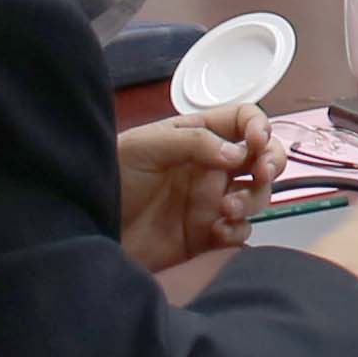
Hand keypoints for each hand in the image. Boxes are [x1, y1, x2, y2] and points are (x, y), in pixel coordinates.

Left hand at [116, 103, 277, 271]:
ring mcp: (210, 201)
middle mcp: (210, 166)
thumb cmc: (111, 177)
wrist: (87, 229)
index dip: (258, 126)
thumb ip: (194, 143)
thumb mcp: (146, 146)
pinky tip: (219, 231)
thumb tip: (238, 152)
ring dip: (253, 199)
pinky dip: (239, 230)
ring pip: (257, 195)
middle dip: (270, 162)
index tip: (256, 142)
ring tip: (227, 209)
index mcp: (197, 136)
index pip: (242, 120)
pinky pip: (240, 231)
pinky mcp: (206, 236)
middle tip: (260, 173)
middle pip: (260, 157)